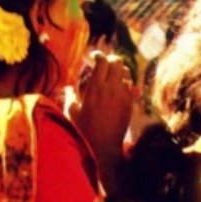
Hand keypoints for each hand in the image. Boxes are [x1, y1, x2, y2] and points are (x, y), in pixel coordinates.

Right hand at [71, 52, 135, 166]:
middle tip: (105, 63)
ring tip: (113, 75)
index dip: (98, 55)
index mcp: (96, 87)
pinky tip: (120, 88)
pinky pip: (131, 87)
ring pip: (127, 73)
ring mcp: (123, 96)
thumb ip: (70, 95)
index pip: (102, 61)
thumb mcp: (72, 112)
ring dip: (120, 71)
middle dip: (111, 59)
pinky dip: (126, 84)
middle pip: (117, 62)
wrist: (104, 146)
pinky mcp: (130, 104)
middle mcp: (112, 88)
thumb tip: (69, 87)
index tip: (94, 57)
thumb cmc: (84, 131)